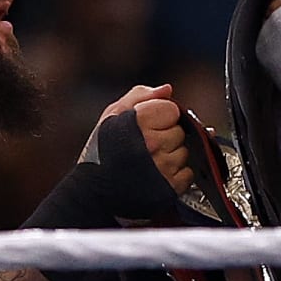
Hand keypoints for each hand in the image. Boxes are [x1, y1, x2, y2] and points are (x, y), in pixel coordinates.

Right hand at [81, 86, 193, 210]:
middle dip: (166, 136)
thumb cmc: (100, 152)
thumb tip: (167, 90)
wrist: (93, 191)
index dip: (161, 117)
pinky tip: (156, 174)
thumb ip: (141, 96)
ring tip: (148, 161)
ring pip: (183, 153)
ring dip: (170, 156)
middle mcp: (153, 143)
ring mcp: (163, 166)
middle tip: (145, 146)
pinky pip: (187, 174)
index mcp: (140, 121)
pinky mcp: (170, 187)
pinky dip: (175, 175)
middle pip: (179, 132)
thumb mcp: (113, 115)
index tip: (148, 125)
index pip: (173, 110)